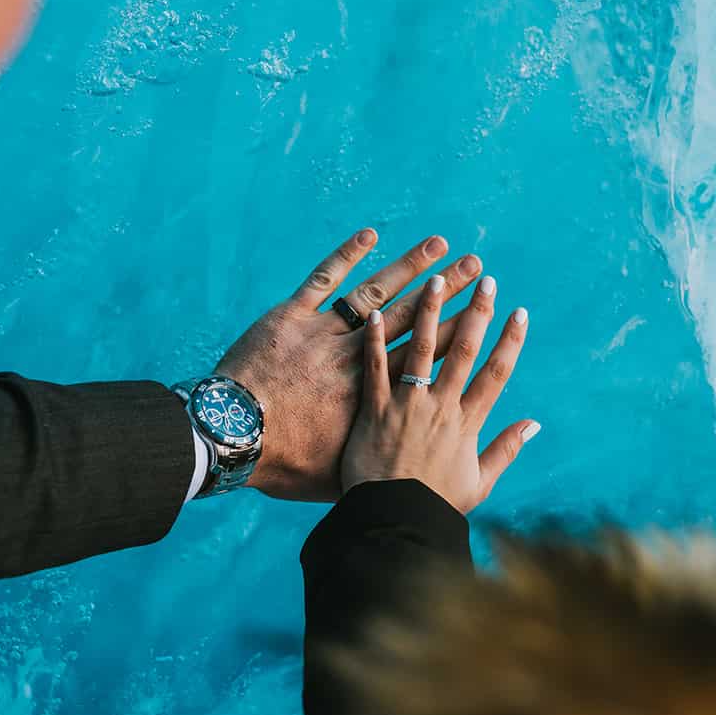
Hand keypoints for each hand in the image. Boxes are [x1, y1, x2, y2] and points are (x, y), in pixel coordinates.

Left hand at [214, 228, 484, 502]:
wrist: (230, 438)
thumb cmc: (282, 465)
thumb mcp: (338, 480)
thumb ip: (376, 469)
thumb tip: (410, 478)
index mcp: (373, 396)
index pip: (428, 358)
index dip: (460, 332)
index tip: (485, 311)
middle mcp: (356, 359)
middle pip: (412, 320)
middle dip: (448, 291)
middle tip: (476, 267)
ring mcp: (324, 334)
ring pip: (375, 294)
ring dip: (409, 267)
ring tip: (440, 245)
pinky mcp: (291, 318)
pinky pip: (323, 280)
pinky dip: (346, 256)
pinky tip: (370, 234)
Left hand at [340, 272, 539, 514]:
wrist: (390, 523)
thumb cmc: (434, 506)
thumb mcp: (479, 483)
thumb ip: (506, 450)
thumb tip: (534, 423)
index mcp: (467, 424)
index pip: (496, 374)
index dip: (510, 341)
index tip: (520, 312)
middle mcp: (440, 408)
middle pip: (463, 351)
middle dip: (476, 312)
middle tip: (485, 279)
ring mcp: (405, 407)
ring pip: (420, 349)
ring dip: (429, 311)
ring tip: (435, 279)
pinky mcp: (372, 411)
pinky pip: (373, 368)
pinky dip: (374, 340)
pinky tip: (374, 312)